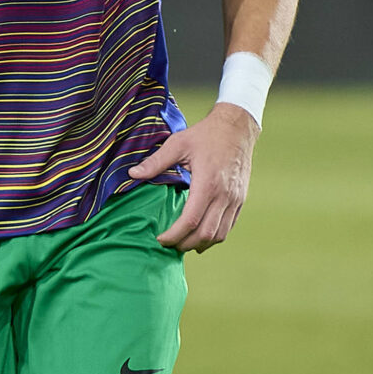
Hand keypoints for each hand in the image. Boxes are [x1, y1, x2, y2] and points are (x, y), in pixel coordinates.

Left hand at [127, 103, 258, 251]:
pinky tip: (200, 236)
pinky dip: (213, 237)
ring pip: (219, 235)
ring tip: (182, 243)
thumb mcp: (177, 144)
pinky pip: (228, 227)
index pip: (190, 221)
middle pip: (205, 234)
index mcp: (207, 183)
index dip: (174, 235)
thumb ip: (155, 162)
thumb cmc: (205, 135)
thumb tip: (132, 174)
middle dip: (185, 244)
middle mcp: (224, 195)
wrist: (237, 128)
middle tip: (168, 244)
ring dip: (200, 244)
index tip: (160, 239)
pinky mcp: (240, 200)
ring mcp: (234, 199)